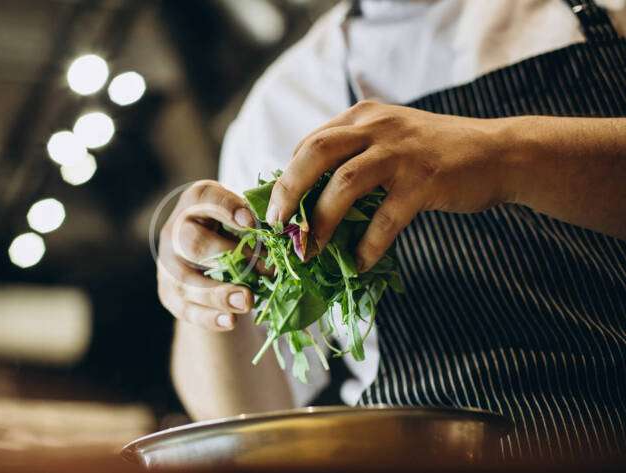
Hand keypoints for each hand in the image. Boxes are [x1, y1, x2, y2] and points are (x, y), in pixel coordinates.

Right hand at [157, 180, 257, 330]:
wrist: (204, 253)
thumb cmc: (231, 228)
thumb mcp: (241, 214)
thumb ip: (257, 219)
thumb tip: (285, 233)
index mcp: (195, 203)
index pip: (204, 199)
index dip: (226, 208)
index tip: (252, 221)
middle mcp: (175, 231)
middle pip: (192, 243)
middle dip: (228, 256)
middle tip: (263, 268)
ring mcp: (168, 264)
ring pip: (186, 281)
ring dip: (218, 293)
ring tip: (247, 301)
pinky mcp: (168, 292)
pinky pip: (185, 308)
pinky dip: (208, 317)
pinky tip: (230, 321)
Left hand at [266, 100, 515, 270]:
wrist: (499, 153)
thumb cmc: (437, 153)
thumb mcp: (391, 138)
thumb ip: (354, 154)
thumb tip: (309, 196)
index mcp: (363, 117)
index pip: (309, 143)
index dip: (287, 177)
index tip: (278, 209)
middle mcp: (377, 127)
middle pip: (314, 153)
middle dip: (288, 191)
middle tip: (278, 226)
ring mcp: (401, 153)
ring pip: (342, 184)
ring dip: (321, 222)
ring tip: (311, 252)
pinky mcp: (424, 181)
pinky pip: (385, 219)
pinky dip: (368, 246)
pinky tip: (360, 264)